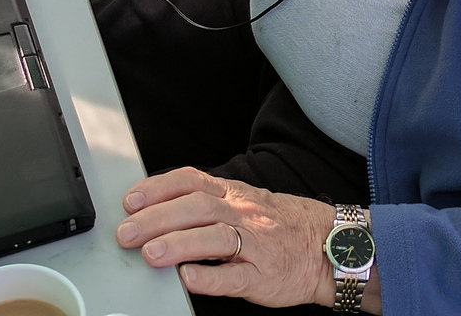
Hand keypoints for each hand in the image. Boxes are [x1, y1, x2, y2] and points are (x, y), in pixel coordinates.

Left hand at [114, 167, 336, 308]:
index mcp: (237, 195)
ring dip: (178, 243)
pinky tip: (188, 278)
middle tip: (126, 233)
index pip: (192, 182)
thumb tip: (162, 209)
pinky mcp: (264, 276)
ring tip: (149, 254)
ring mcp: (256, 245)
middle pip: (196, 208)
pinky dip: (210, 276)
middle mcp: (244, 214)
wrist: (334, 248)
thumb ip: (212, 203)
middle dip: (156, 219)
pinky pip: (235, 276)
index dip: (158, 189)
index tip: (130, 200)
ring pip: (214, 237)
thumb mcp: (250, 203)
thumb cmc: (286, 227)